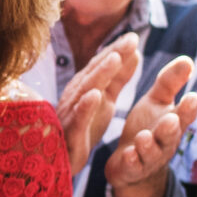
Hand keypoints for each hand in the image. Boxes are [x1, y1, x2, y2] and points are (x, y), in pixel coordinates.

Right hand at [56, 34, 140, 173]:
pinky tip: (95, 95)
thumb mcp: (105, 99)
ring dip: (101, 74)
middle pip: (95, 71)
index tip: (134, 37)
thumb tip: (135, 53)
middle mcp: (76, 95)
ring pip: (87, 89)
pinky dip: (85, 106)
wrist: (61, 160)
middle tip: (130, 40)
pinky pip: (78, 118)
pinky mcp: (71, 132)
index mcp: (86, 86)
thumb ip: (118, 77)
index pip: (101, 64)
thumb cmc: (82, 127)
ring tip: (116, 58)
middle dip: (113, 54)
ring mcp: (72, 112)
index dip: (117, 50)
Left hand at [104, 55, 196, 196]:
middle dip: (170, 128)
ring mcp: (148, 157)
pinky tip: (127, 154)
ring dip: (148, 146)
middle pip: (170, 136)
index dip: (188, 108)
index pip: (184, 115)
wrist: (131, 164)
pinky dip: (131, 160)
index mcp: (172, 123)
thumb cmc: (147, 127)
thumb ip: (170, 83)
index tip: (193, 97)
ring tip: (143, 137)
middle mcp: (164, 142)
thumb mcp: (157, 102)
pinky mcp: (131, 169)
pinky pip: (132, 166)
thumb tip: (188, 59)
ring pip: (151, 153)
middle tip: (171, 120)